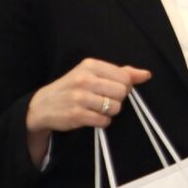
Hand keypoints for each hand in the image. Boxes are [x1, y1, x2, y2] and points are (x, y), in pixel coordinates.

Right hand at [25, 58, 152, 165]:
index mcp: (90, 65)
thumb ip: (121, 72)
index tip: (111, 89)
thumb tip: (146, 75)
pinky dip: (102, 121)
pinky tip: (91, 117)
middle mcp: (84, 79)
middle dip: (117, 100)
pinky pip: (104, 120)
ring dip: (109, 112)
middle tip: (103, 100)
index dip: (123, 87)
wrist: (41, 105)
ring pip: (115, 107)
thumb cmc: (73, 88)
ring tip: (96, 109)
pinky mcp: (76, 114)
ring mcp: (79, 97)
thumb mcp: (93, 74)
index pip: (125, 78)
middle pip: (122, 93)